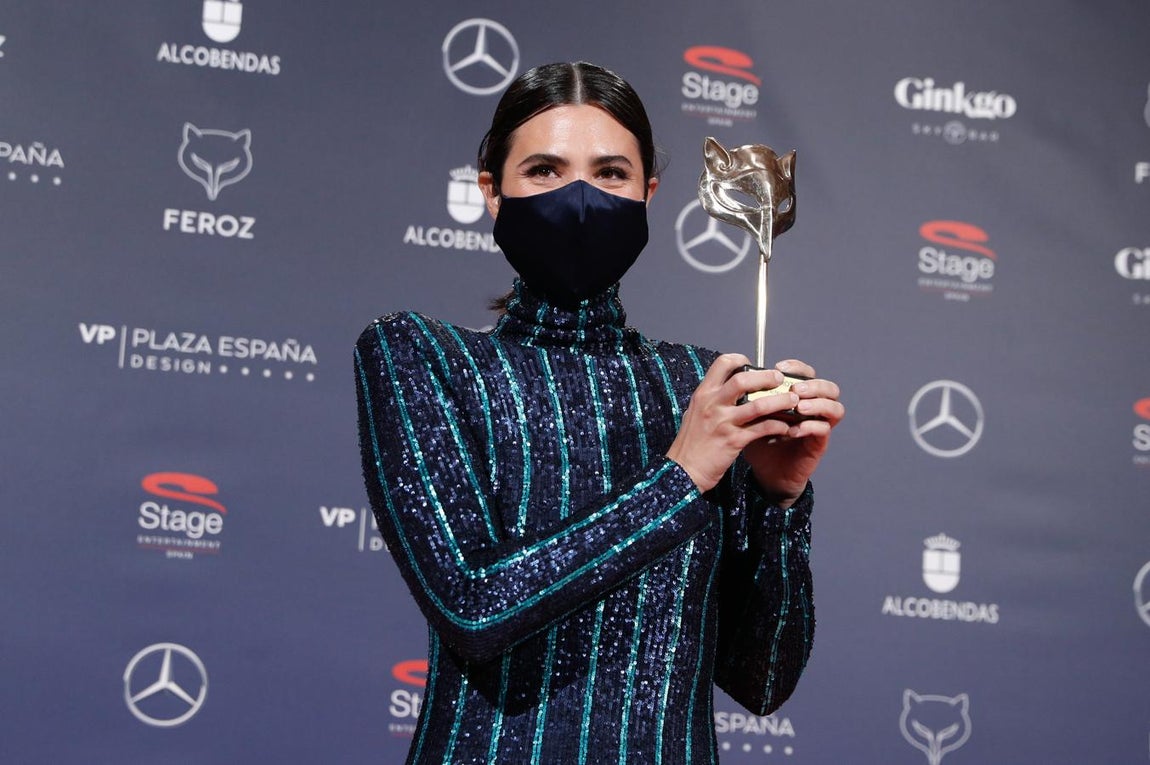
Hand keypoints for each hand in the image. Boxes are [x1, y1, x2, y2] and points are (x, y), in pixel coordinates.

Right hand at [666, 354, 805, 492]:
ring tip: (793, 400)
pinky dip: (778, 425)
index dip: (740, 359)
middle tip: (780, 378)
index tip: (752, 364)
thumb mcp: (695, 413)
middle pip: (743, 379)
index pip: (722, 363)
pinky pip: (762, 428)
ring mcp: (723, 422)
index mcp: (703, 394)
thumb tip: (729, 388)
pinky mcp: (733, 440)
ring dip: (780, 401)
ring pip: (759, 404)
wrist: (683, 470)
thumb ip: (712, 400)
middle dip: (766, 376)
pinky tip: (786, 427)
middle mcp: (712, 404)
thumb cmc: (691, 443)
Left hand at [743, 359, 843, 506]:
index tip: (778, 367)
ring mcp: (819, 425)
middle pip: (829, 387)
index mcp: (799, 397)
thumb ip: (753, 400)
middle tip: (795, 389)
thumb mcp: (754, 417)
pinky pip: (824, 430)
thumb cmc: (760, 441)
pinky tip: (794, 430)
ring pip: (835, 407)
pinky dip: (811, 427)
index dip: (796, 367)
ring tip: (799, 407)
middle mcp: (813, 408)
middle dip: (813, 384)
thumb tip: (741, 380)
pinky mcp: (819, 443)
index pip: (806, 373)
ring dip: (818, 404)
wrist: (766, 473)